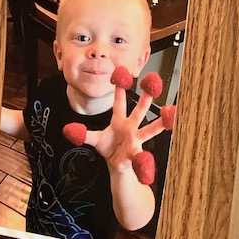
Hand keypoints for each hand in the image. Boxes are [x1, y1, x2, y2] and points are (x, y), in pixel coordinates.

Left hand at [63, 69, 174, 184]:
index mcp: (120, 121)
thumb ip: (83, 134)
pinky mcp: (137, 155)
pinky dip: (145, 162)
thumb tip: (67, 129)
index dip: (120, 89)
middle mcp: (131, 127)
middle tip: (154, 81)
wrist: (117, 165)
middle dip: (146, 96)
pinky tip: (149, 161)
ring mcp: (137, 140)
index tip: (121, 73)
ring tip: (171, 113)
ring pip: (151, 129)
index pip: (119, 102)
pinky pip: (142, 158)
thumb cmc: (110, 148)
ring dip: (161, 123)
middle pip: (140, 109)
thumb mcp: (95, 139)